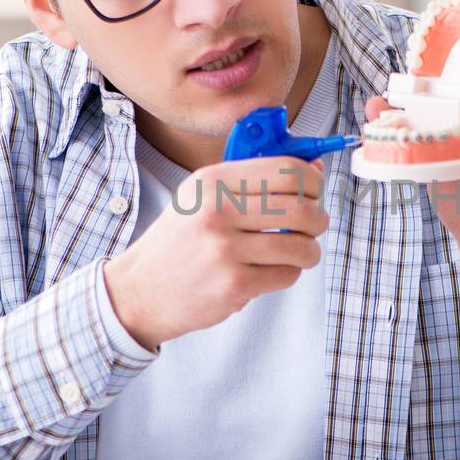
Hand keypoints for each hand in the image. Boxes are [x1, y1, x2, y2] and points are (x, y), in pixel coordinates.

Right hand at [102, 156, 327, 348]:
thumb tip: (315, 169)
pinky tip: (272, 271)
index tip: (316, 191)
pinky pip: (286, 275)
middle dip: (318, 218)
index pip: (286, 170)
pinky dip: (288, 273)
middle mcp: (218, 211)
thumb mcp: (204, 197)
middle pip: (301, 207)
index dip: (313, 181)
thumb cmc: (181, 240)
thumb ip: (256, 181)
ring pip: (301, 246)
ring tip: (299, 252)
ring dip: (309, 251)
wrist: (141, 289)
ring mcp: (225, 250)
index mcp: (212, 181)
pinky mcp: (234, 285)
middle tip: (315, 225)